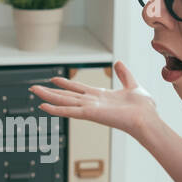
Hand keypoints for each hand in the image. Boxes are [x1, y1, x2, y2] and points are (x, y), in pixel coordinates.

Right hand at [28, 60, 156, 137]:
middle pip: (66, 96)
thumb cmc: (143, 107)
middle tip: (34, 88)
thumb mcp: (132, 84)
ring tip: (34, 92)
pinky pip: (69, 111)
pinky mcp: (90, 114)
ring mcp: (89, 109)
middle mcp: (92, 103)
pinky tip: (44, 107)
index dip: (66, 83)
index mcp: (100, 96)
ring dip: (48, 97)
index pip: (78, 89)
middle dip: (50, 92)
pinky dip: (56, 110)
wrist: (146, 118)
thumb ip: (124, 74)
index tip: (54, 78)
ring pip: (64, 102)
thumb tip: (119, 62)